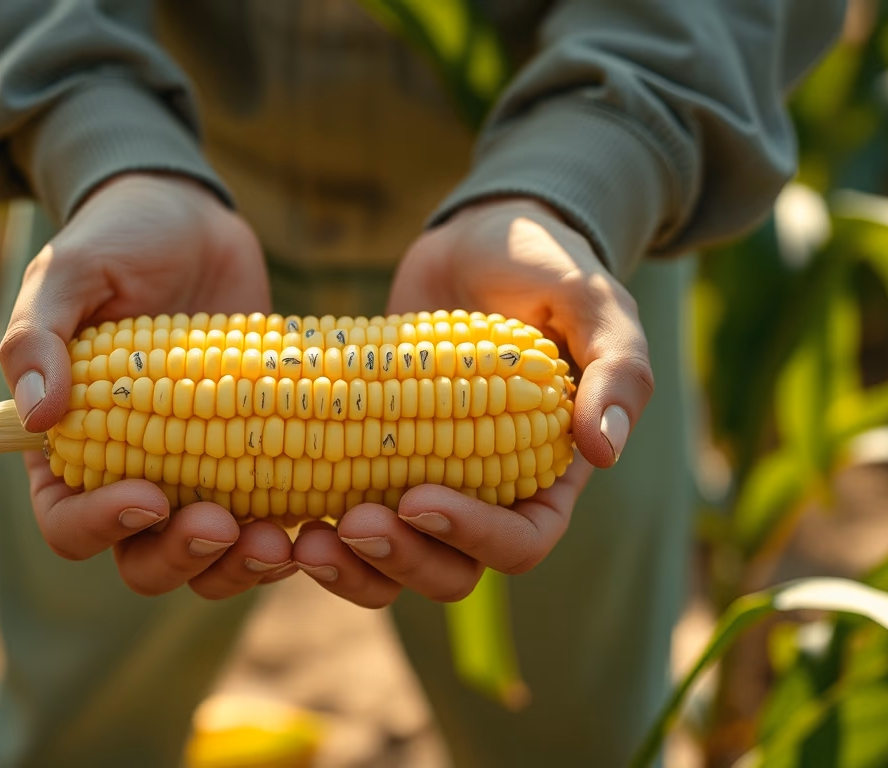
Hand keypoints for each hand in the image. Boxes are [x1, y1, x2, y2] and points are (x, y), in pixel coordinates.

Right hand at [0, 173, 295, 598]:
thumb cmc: (118, 240)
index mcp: (70, 446)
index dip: (101, 527)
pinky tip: (321, 519)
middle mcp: (129, 473)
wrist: (195, 218)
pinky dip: (291, 532)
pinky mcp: (254, 457)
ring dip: (239, 566)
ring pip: (209, 557)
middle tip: (222, 524)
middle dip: (181, 557)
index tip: (149, 497)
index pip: (68, 521)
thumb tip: (39, 416)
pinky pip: (269, 518)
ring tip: (279, 539)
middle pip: (143, 559)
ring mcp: (196, 471)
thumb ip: (39, 336)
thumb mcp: (69, 270)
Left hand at [293, 197, 651, 606]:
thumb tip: (604, 449)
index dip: (472, 536)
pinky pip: (341, 515)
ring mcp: (422, 479)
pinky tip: (271, 513)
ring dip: (350, 567)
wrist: (472, 235)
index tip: (418, 498)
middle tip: (350, 524)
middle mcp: (485, 494)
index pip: (520, 541)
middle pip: (449, 570)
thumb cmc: (544, 266)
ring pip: (390, 561)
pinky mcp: (369, 458)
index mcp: (546, 476)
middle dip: (401, 560)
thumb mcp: (592, 301)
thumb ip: (616, 367)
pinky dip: (311, 526)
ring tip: (306, 540)